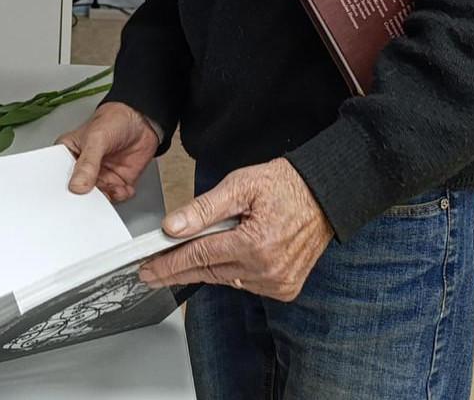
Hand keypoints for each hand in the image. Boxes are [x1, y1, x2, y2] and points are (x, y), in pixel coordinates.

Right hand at [56, 102, 158, 202]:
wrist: (141, 120)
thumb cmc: (114, 120)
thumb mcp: (96, 138)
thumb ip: (88, 162)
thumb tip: (77, 185)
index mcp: (68, 153)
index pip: (59, 175)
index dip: (62, 187)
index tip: (70, 193)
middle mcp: (82, 168)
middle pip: (76, 192)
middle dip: (85, 198)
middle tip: (92, 196)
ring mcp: (99, 176)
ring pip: (96, 198)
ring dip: (105, 197)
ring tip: (112, 188)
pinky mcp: (116, 182)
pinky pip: (115, 197)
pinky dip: (120, 195)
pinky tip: (123, 186)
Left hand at [137, 159, 332, 301]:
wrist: (326, 195)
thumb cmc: (286, 185)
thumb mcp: (240, 185)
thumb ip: (204, 209)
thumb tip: (172, 228)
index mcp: (255, 244)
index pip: (199, 256)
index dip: (169, 263)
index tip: (147, 269)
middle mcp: (267, 269)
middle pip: (209, 272)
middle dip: (178, 271)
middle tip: (152, 272)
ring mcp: (278, 282)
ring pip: (226, 280)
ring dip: (205, 269)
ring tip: (183, 259)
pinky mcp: (285, 288)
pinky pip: (246, 284)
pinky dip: (231, 273)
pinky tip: (224, 258)